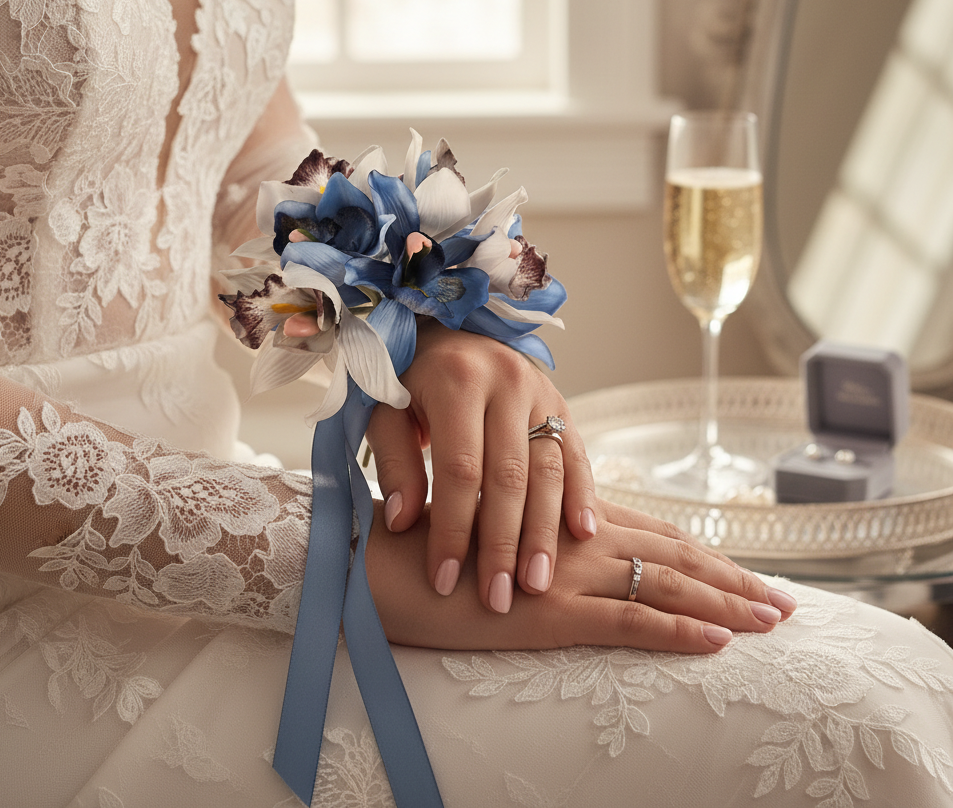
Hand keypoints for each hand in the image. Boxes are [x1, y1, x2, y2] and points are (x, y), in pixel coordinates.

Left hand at [366, 321, 596, 613]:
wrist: (450, 331)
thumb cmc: (409, 380)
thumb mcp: (385, 410)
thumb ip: (394, 462)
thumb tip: (403, 523)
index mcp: (457, 380)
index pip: (459, 468)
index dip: (452, 528)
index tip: (443, 580)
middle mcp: (506, 382)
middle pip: (510, 476)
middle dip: (503, 544)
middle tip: (497, 599)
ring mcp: (541, 392)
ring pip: (548, 471)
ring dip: (544, 533)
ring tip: (537, 585)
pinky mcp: (562, 405)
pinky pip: (576, 455)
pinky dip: (582, 496)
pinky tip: (583, 536)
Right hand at [366, 496, 797, 651]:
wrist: (381, 563)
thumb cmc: (431, 548)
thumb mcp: (493, 537)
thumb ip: (535, 535)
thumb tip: (569, 547)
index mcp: (567, 522)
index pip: (653, 532)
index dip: (703, 551)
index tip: (744, 570)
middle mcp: (578, 540)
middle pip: (674, 556)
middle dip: (734, 580)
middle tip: (784, 603)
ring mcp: (569, 573)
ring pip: (666, 584)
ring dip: (725, 604)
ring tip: (773, 621)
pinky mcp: (552, 611)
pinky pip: (629, 622)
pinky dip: (678, 632)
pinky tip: (717, 644)